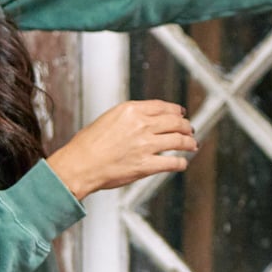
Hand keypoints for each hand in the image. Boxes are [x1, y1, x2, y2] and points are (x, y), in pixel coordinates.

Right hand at [46, 100, 196, 199]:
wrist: (79, 165)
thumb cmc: (88, 144)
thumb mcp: (109, 118)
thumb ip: (130, 117)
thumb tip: (146, 119)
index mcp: (131, 110)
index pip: (162, 106)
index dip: (176, 110)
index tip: (181, 113)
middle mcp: (141, 125)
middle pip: (175, 122)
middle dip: (186, 126)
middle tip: (190, 130)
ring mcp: (146, 145)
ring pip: (178, 141)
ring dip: (188, 143)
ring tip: (192, 145)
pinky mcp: (146, 165)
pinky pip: (172, 163)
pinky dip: (180, 163)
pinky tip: (182, 163)